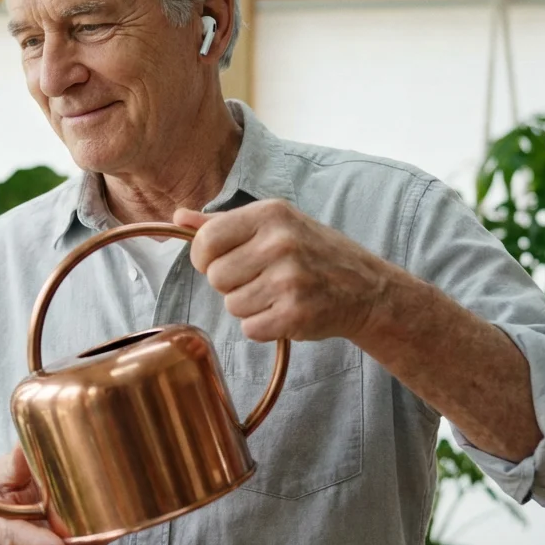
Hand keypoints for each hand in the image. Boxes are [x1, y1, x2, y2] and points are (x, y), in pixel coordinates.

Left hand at [174, 200, 397, 342]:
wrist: (367, 289)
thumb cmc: (313, 253)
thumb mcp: (274, 226)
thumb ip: (222, 223)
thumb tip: (178, 216)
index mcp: (269, 214)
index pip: (205, 241)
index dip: (205, 258)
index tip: (222, 262)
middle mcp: (280, 242)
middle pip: (215, 277)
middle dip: (231, 284)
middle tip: (262, 279)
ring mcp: (290, 279)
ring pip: (232, 305)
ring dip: (249, 307)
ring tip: (278, 294)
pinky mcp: (296, 313)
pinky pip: (250, 329)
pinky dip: (264, 327)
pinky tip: (286, 312)